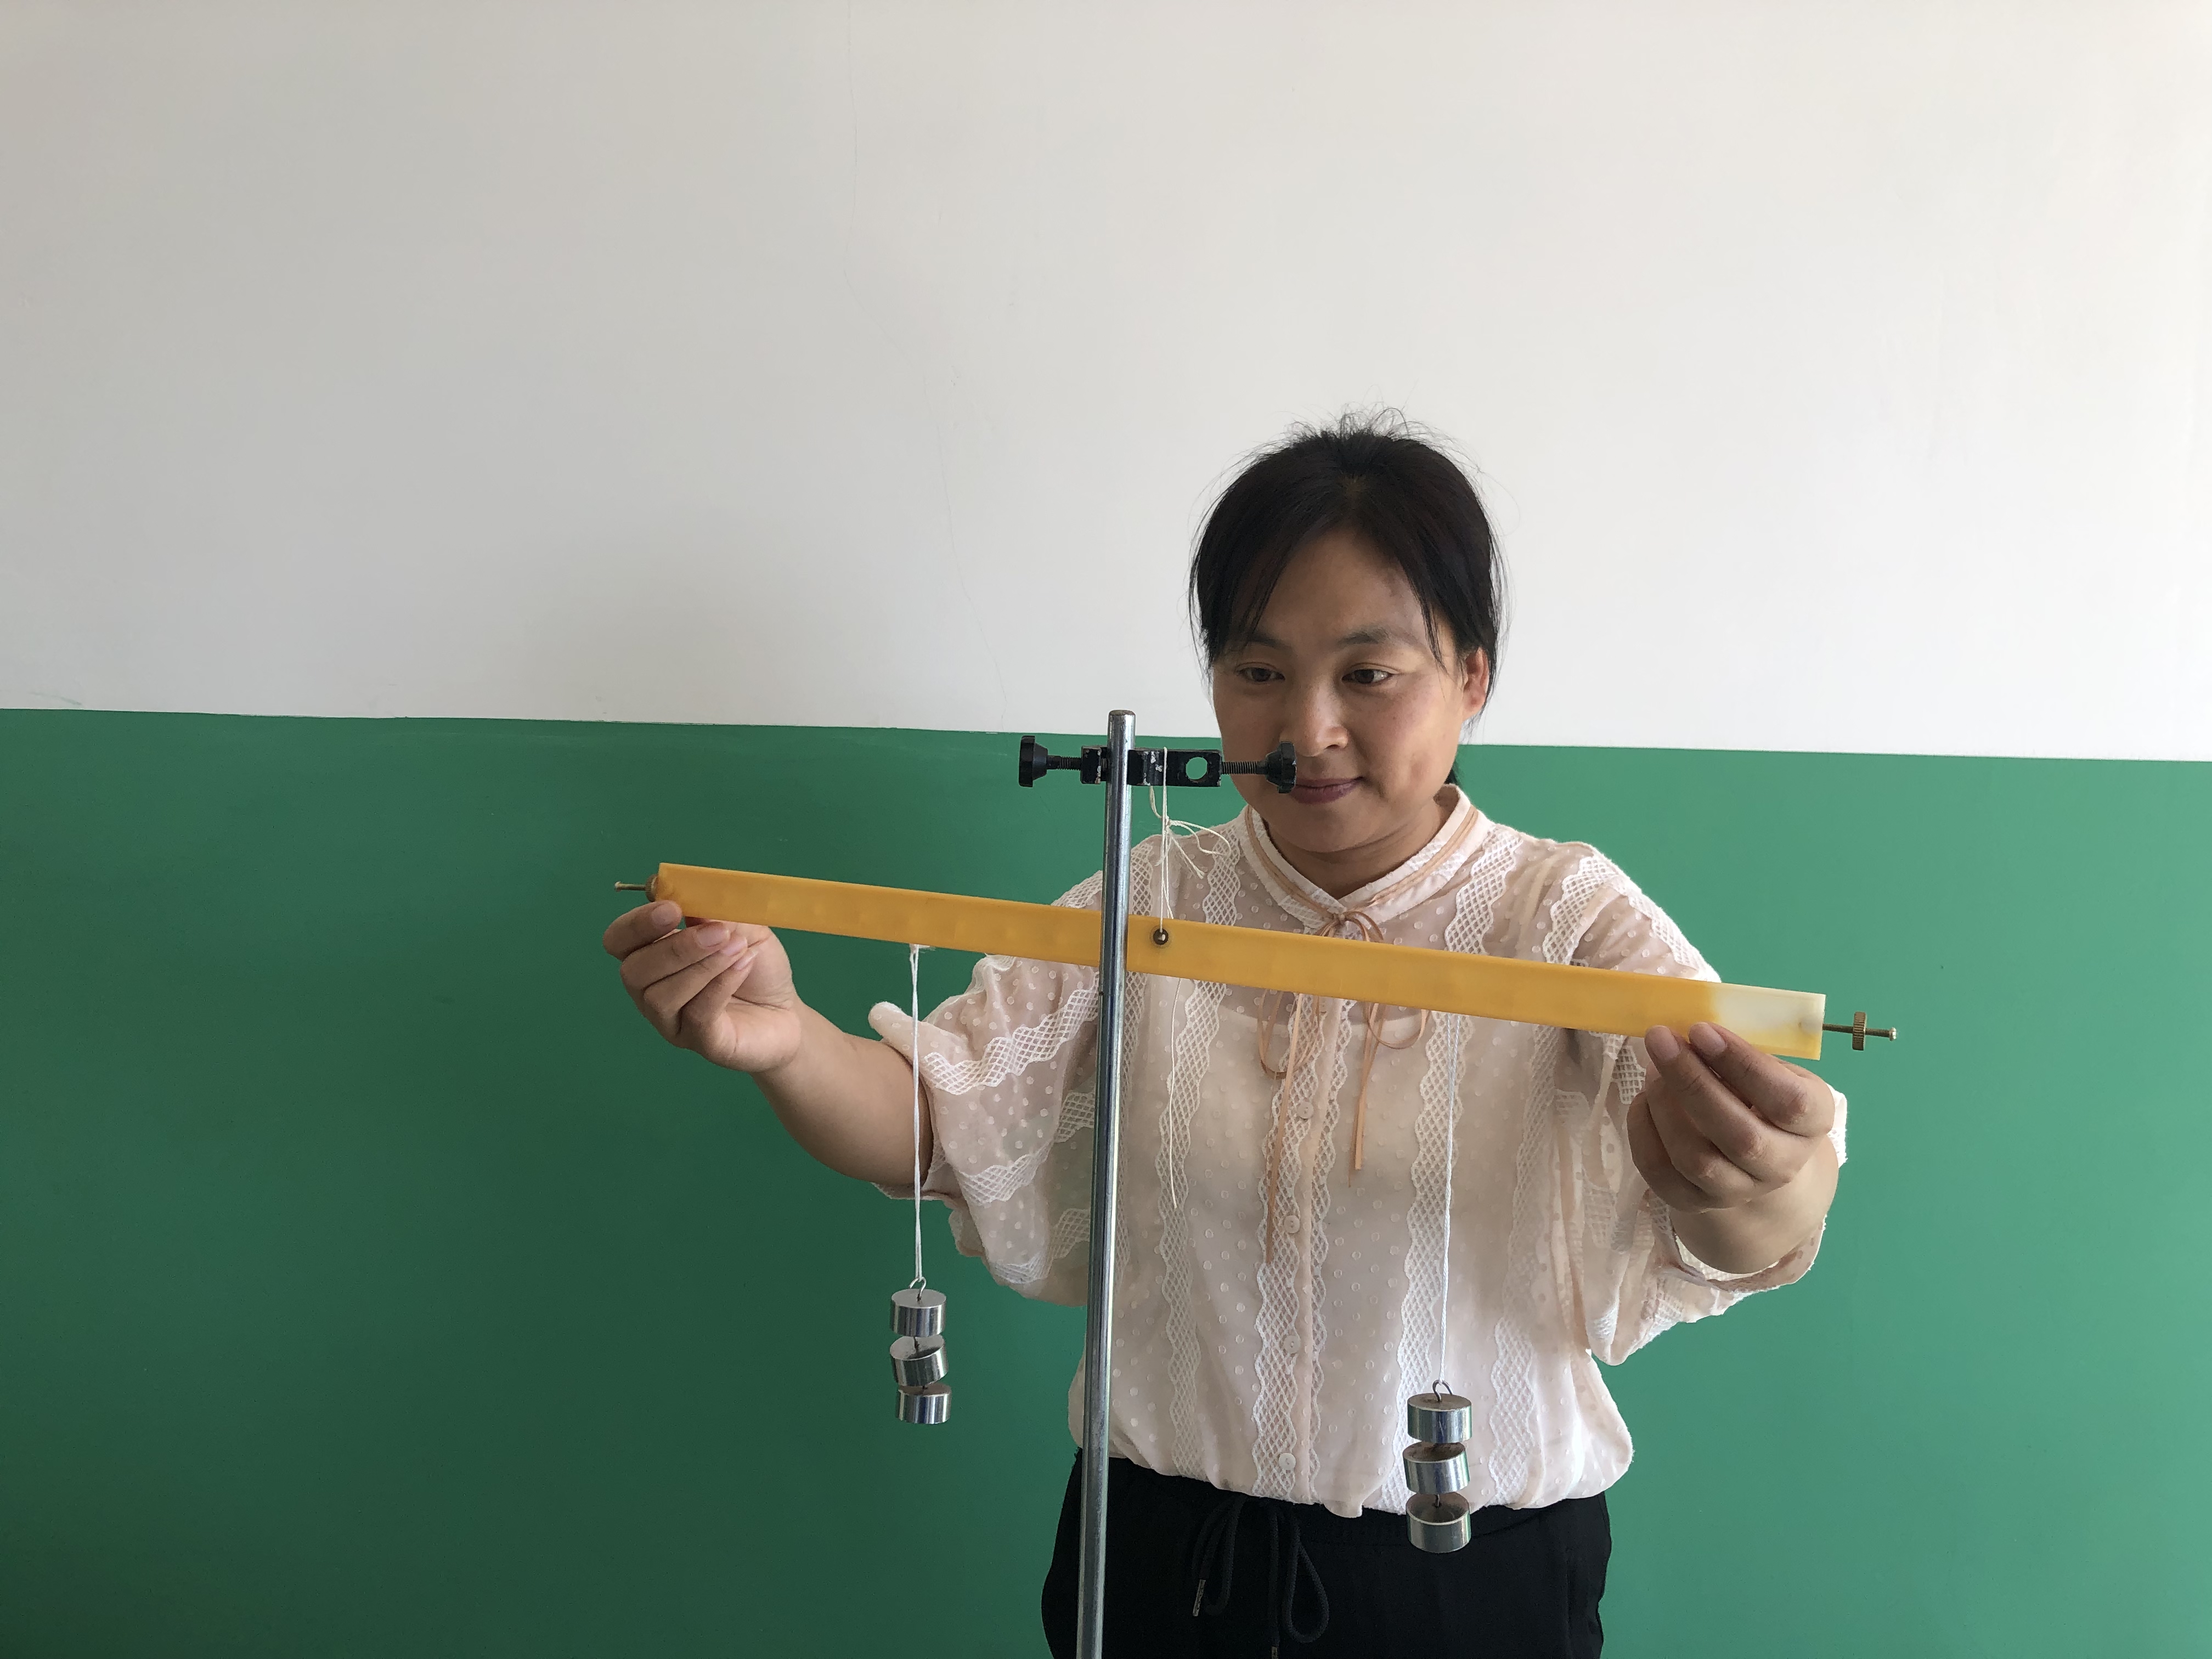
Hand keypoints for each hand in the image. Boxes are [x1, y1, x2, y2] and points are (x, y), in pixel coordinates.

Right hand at [601, 900, 802, 1073]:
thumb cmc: (755, 965)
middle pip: (634, 971)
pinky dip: (719, 986)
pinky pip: (696, 1016)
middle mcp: (652, 991)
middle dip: (675, 947)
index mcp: (653, 955)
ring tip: (738, 947)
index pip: (619, 940)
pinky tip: (743, 965)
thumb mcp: (741, 926)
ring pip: (661, 997)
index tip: (672, 909)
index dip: (637, 924)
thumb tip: (692, 893)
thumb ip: (715, 910)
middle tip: (718, 931)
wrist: (786, 1012)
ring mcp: (673, 1021)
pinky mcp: (701, 1043)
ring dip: (702, 966)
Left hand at [1628, 1021, 1835, 1240]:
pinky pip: (1660, 1172)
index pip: (1788, 1101)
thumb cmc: (1760, 1094)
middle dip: (1693, 1082)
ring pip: (1696, 1159)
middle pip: (1739, 1136)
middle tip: (1661, 1039)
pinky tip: (1645, 1098)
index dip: (1743, 1064)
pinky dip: (1643, 1129)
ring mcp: (1739, 1190)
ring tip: (1653, 1065)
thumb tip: (1692, 1029)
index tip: (1702, 1029)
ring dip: (1665, 1105)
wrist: (1755, 1155)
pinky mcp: (1695, 1202)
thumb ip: (1742, 1050)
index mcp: (1811, 1123)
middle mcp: (1782, 1165)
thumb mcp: (1770, 1067)